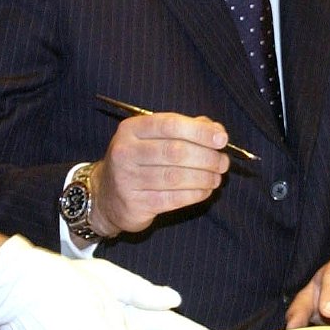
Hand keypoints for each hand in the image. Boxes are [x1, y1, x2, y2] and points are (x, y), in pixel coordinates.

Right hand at [90, 112, 232, 235]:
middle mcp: (125, 152)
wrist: (106, 195)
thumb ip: (187, 129)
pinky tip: (205, 190)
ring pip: (176, 177)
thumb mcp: (156, 138)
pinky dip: (195, 194)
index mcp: (131, 129)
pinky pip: (172, 199)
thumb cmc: (140, 160)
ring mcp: (126, 179)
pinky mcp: (133, 204)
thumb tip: (217, 132)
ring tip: (216, 177)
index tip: (221, 139)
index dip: (199, 132)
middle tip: (223, 162)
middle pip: (175, 152)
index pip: (169, 125)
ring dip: (204, 177)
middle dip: (206, 157)